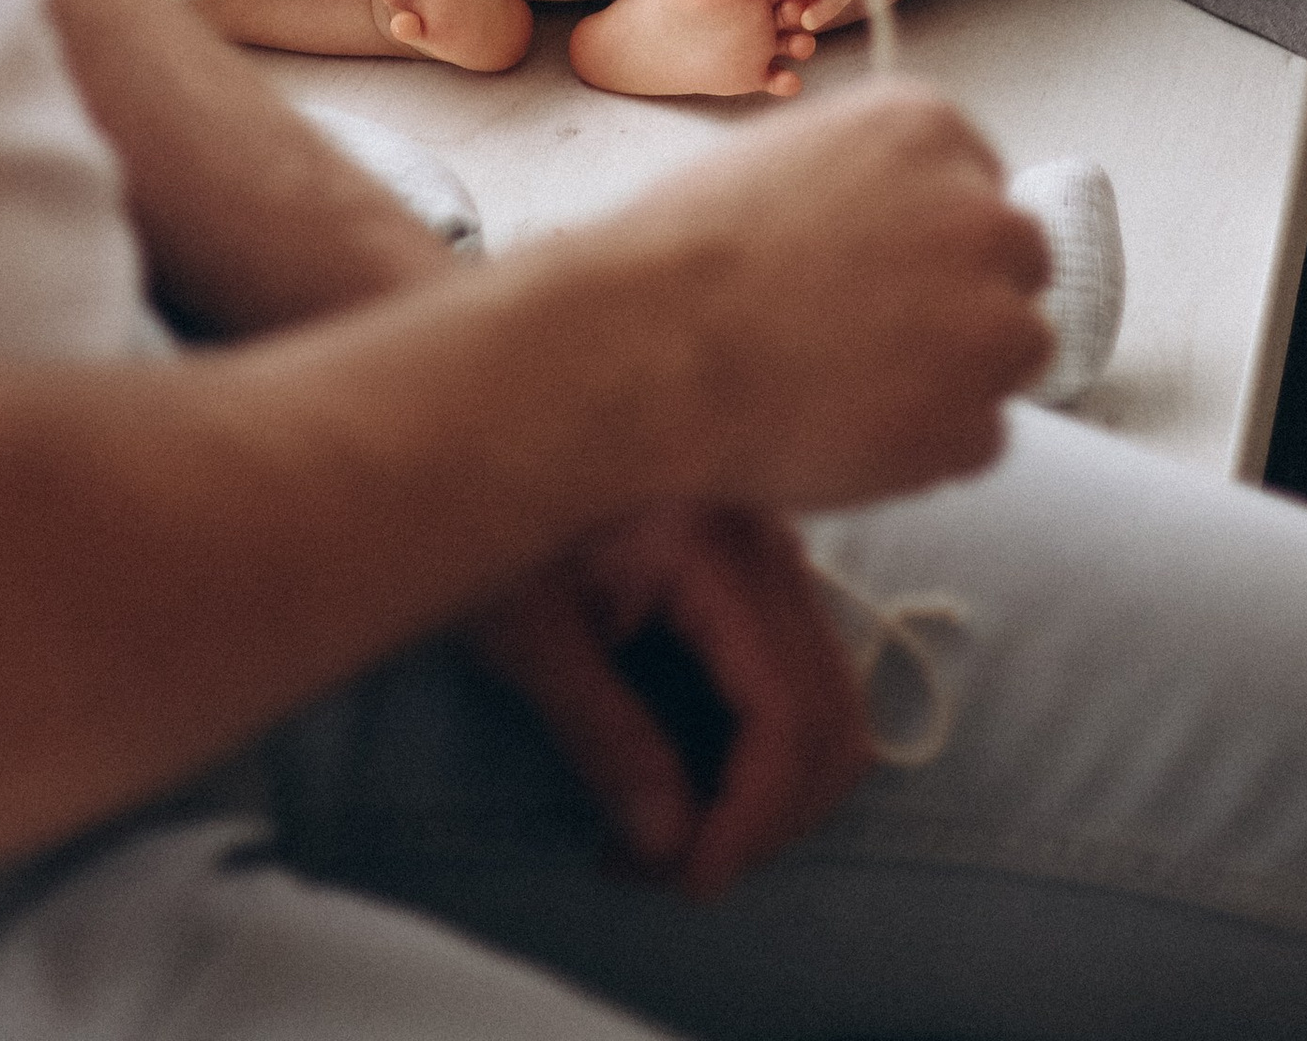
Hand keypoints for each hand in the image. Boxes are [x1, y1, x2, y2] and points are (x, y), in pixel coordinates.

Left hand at [470, 504, 869, 898]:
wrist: (475, 425)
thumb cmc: (486, 509)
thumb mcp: (529, 635)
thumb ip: (605, 739)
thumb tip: (668, 844)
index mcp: (711, 548)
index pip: (784, 714)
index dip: (751, 820)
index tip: (690, 881)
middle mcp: (765, 540)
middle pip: (829, 718)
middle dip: (766, 821)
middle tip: (670, 870)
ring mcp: (771, 545)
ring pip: (831, 700)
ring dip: (771, 791)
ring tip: (669, 833)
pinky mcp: (758, 560)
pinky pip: (803, 672)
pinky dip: (766, 745)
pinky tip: (689, 774)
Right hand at [609, 86, 1052, 507]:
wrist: (652, 345)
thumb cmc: (690, 248)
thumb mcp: (789, 155)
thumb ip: (873, 177)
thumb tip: (902, 220)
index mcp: (929, 127)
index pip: (983, 184)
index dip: (933, 238)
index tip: (886, 270)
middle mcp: (980, 213)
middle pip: (1020, 261)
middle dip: (967, 298)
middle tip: (880, 334)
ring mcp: (988, 320)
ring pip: (1015, 352)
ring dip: (959, 374)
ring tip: (856, 386)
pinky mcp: (973, 419)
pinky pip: (978, 438)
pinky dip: (928, 449)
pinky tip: (846, 430)